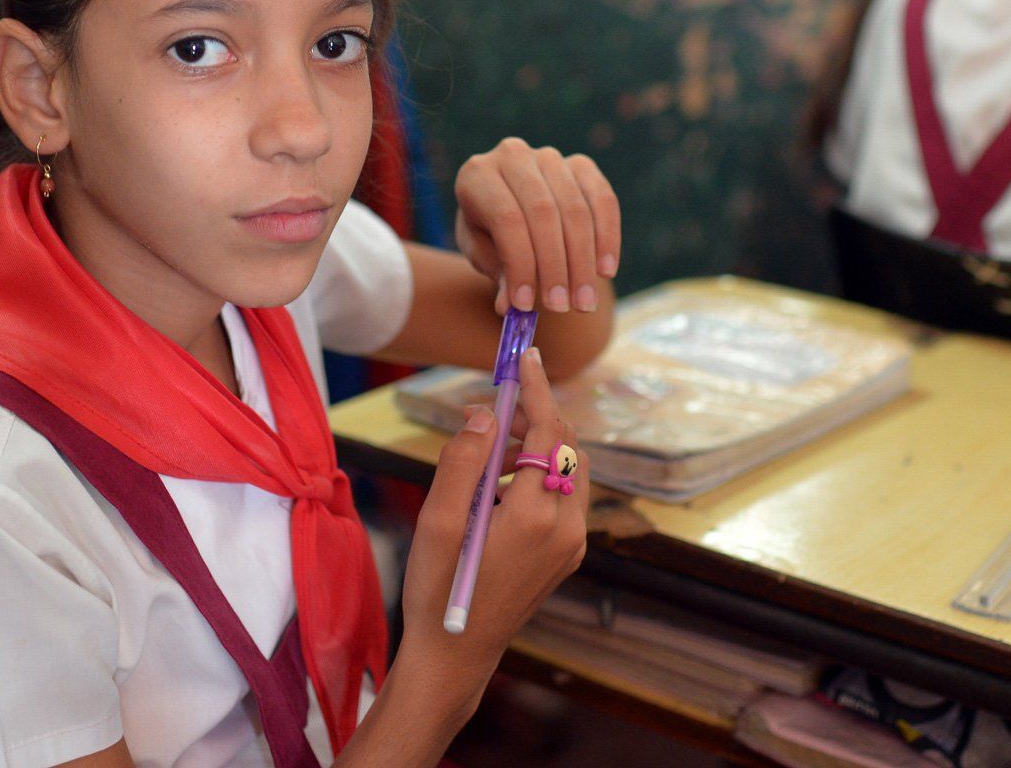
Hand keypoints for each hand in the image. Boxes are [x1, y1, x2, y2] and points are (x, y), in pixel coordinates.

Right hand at [399, 348, 587, 673]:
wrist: (456, 654)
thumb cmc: (438, 589)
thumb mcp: (437, 520)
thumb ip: (463, 461)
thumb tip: (485, 413)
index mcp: (536, 516)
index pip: (550, 432)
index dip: (537, 391)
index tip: (526, 358)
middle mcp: (566, 528)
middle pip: (568, 447)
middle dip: (537, 416)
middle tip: (495, 407)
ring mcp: (572, 544)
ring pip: (570, 470)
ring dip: (539, 445)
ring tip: (490, 450)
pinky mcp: (568, 555)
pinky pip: (566, 496)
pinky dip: (542, 474)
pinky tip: (501, 486)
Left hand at [454, 138, 620, 313]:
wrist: (512, 207)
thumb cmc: (491, 235)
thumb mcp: (483, 255)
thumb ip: (498, 274)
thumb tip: (508, 307)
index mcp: (477, 175)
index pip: (507, 220)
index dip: (520, 264)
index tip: (526, 305)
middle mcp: (513, 155)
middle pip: (544, 214)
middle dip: (556, 267)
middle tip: (562, 307)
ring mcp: (550, 157)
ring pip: (576, 210)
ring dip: (583, 261)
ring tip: (584, 301)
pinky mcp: (581, 165)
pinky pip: (603, 201)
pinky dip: (607, 238)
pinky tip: (605, 271)